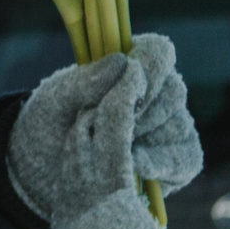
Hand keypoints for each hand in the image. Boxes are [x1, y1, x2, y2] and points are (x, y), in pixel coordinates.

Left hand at [6, 32, 201, 224]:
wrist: (43, 175)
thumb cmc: (50, 128)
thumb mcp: (52, 102)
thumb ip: (82, 82)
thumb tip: (120, 62)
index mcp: (127, 68)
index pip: (157, 53)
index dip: (148, 66)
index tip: (127, 79)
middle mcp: (155, 95)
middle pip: (172, 91)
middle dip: (139, 108)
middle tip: (103, 122)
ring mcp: (167, 130)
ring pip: (178, 125)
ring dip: (143, 136)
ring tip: (107, 146)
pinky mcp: (173, 164)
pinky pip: (186, 159)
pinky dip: (164, 163)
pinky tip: (136, 165)